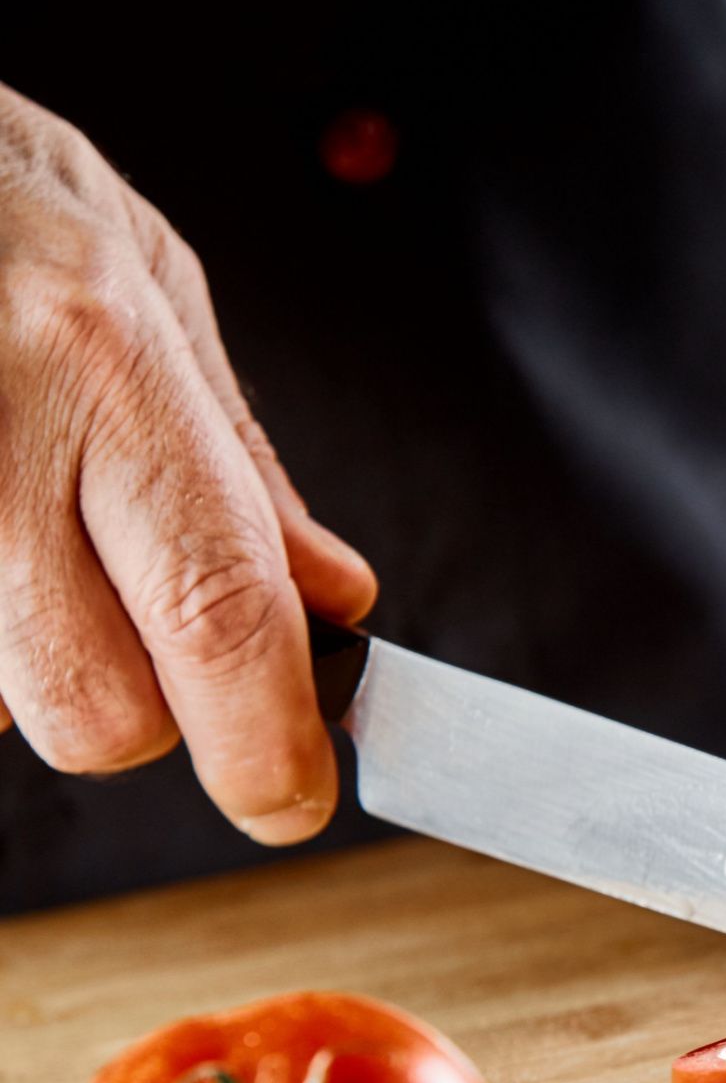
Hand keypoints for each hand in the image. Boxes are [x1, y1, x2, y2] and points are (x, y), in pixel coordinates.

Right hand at [0, 83, 373, 840]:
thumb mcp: (148, 281)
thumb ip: (241, 462)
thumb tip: (336, 600)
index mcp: (99, 358)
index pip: (214, 608)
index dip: (262, 739)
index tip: (293, 801)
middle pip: (94, 709)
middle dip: (144, 714)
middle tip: (142, 625)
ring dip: (32, 665)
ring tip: (21, 523)